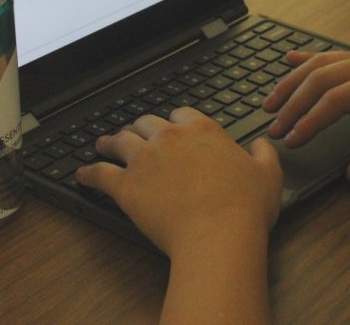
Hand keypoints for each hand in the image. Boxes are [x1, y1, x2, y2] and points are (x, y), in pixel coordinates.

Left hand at [75, 108, 281, 256]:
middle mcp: (169, 137)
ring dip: (109, 142)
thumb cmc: (245, 207)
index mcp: (202, 129)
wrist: (218, 233)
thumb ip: (264, 154)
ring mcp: (144, 160)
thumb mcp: (268, 174)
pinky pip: (100, 174)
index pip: (181, 114)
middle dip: (139, 127)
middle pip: (146, 123)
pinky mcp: (126, 186)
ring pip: (119, 141)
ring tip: (102, 144)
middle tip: (134, 134)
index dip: (174, 121)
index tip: (172, 128)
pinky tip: (81, 175)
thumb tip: (262, 144)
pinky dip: (88, 173)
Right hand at [263, 47, 349, 183]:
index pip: (337, 99)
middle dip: (294, 103)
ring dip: (295, 81)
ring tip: (271, 101)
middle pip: (323, 77)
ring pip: (324, 63)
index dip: (311, 121)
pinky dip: (310, 59)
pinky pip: (336, 55)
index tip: (293, 141)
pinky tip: (289, 59)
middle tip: (275, 128)